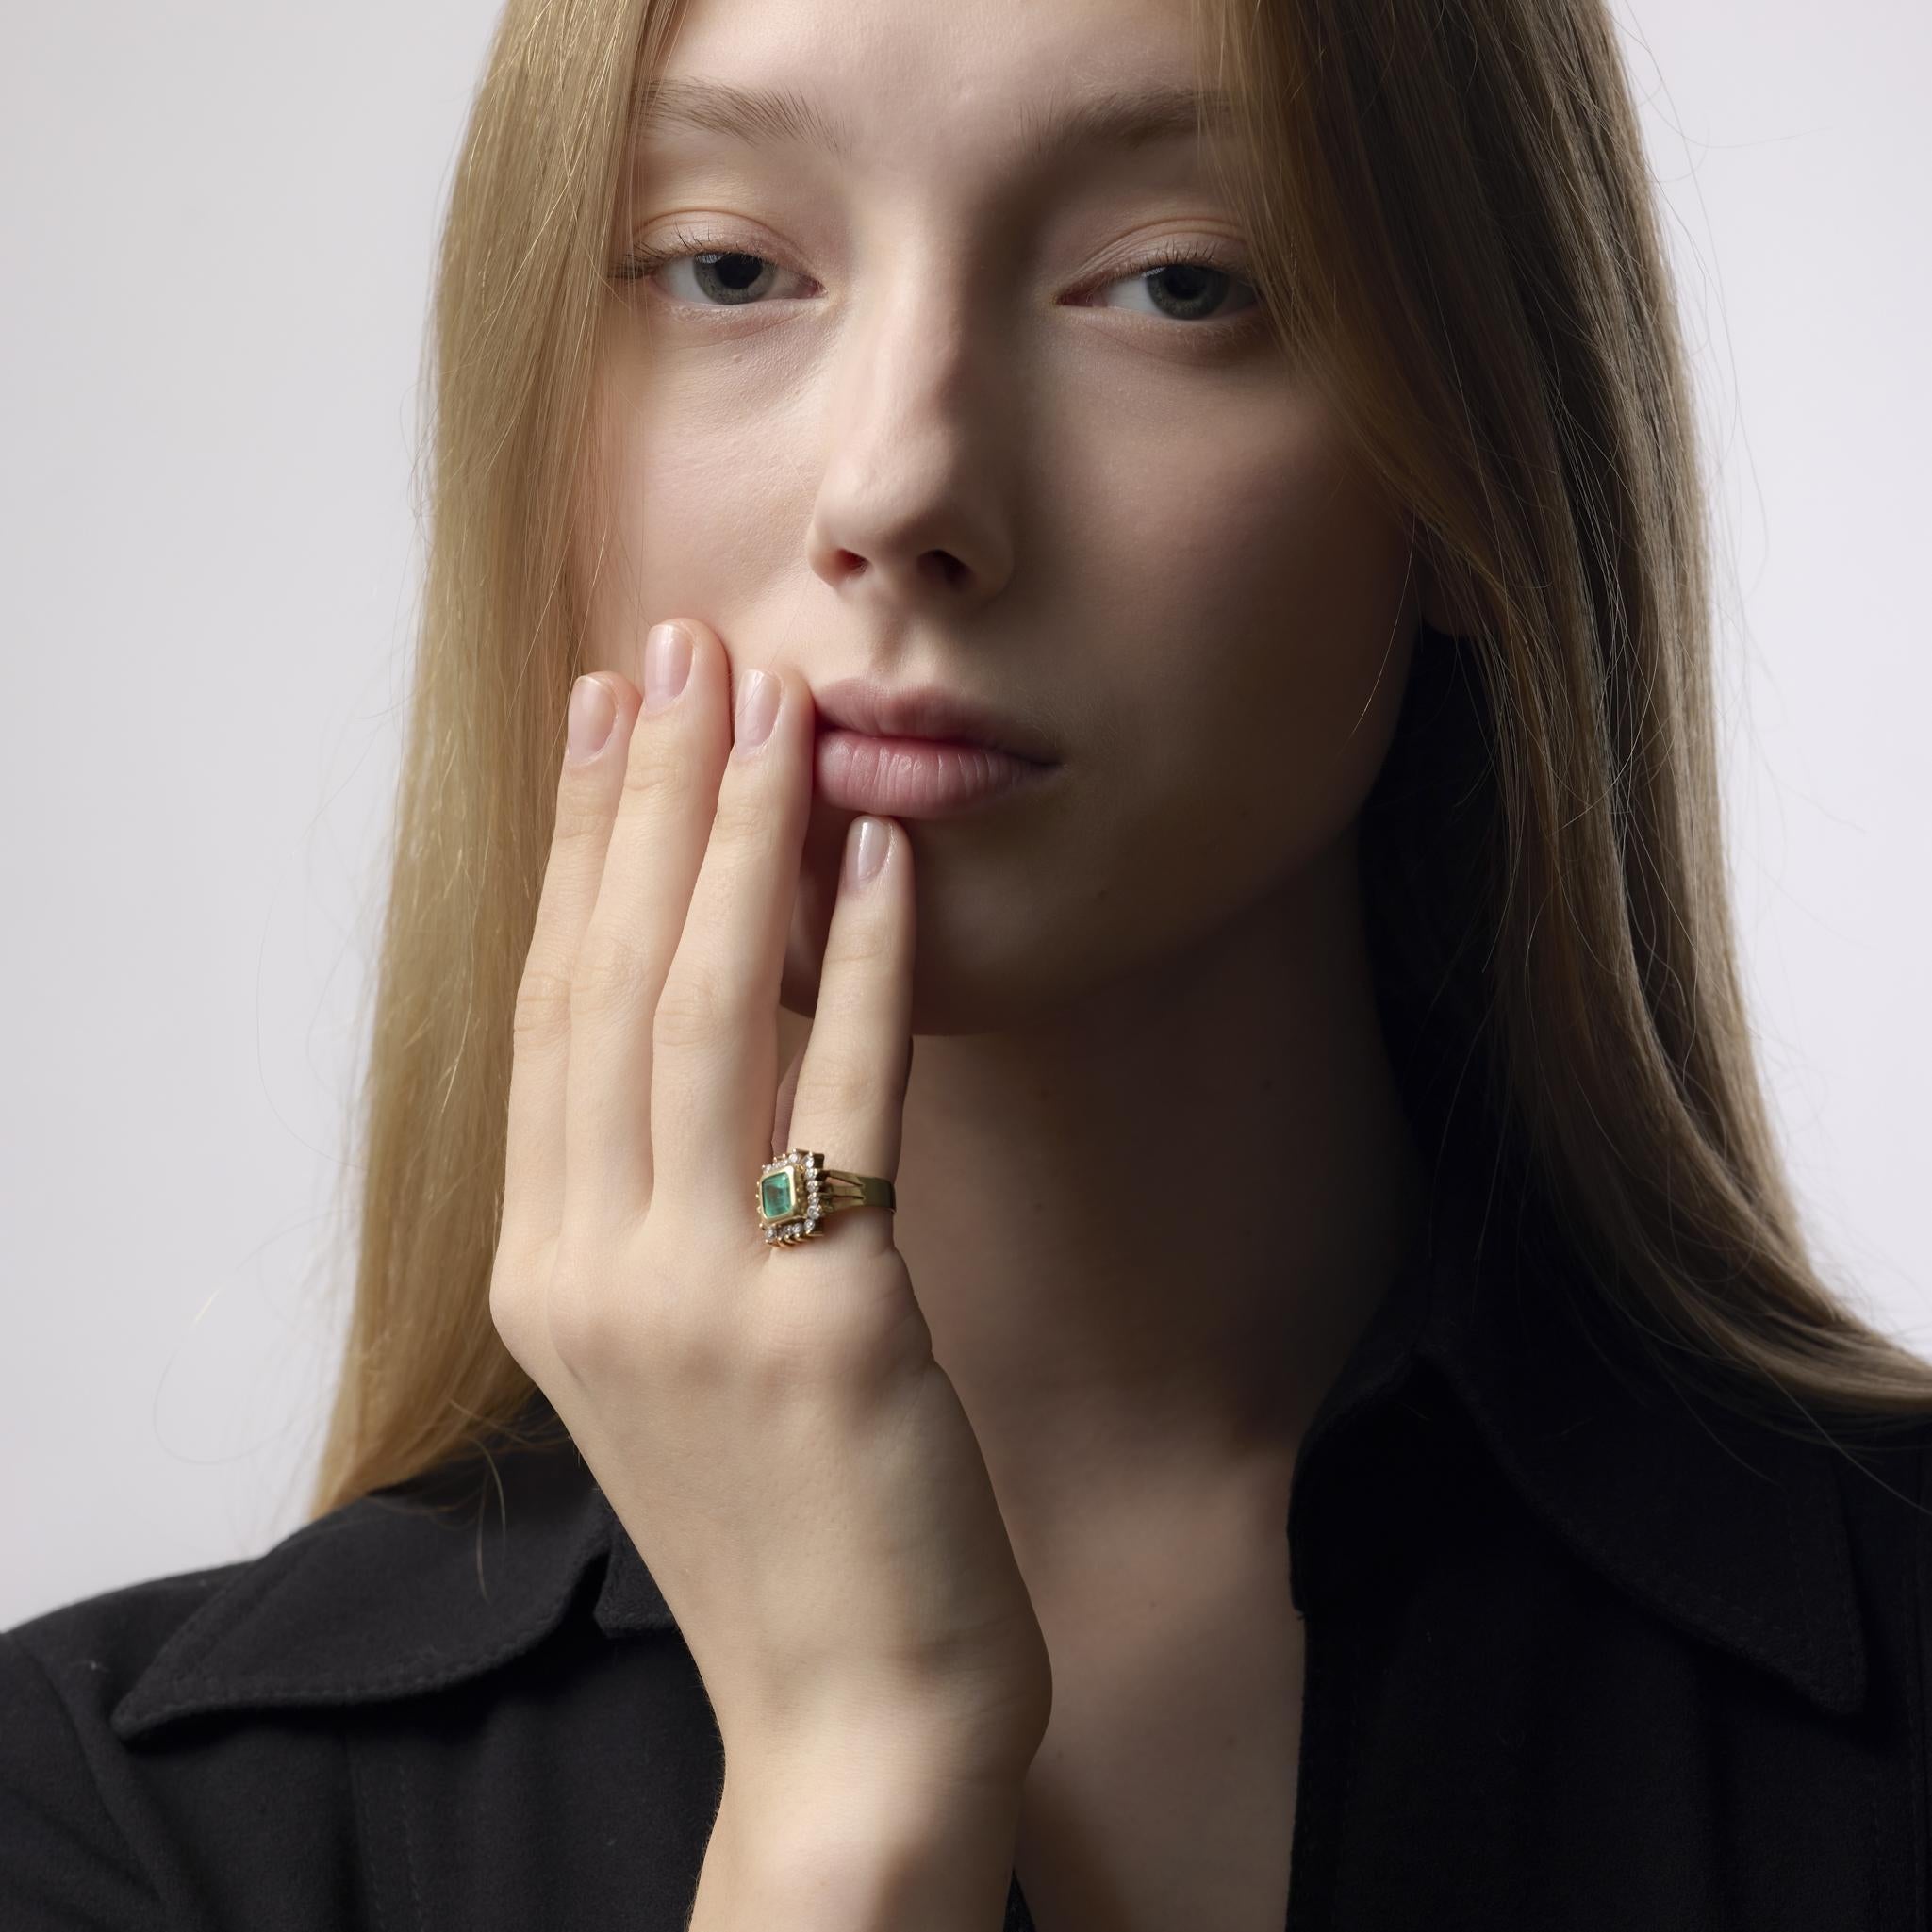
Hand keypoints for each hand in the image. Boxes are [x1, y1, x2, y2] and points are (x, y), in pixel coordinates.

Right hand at [489, 619, 1052, 1802]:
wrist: (851, 1716)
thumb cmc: (777, 1522)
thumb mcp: (675, 1349)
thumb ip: (664, 1195)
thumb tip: (716, 1014)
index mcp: (542, 1267)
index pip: (548, 1010)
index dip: (576, 851)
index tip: (602, 714)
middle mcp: (590, 1268)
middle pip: (607, 983)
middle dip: (647, 800)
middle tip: (683, 649)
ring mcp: (696, 1300)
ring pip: (700, 1016)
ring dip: (737, 845)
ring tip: (771, 709)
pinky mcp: (826, 1325)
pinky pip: (842, 1103)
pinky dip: (864, 969)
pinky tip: (883, 860)